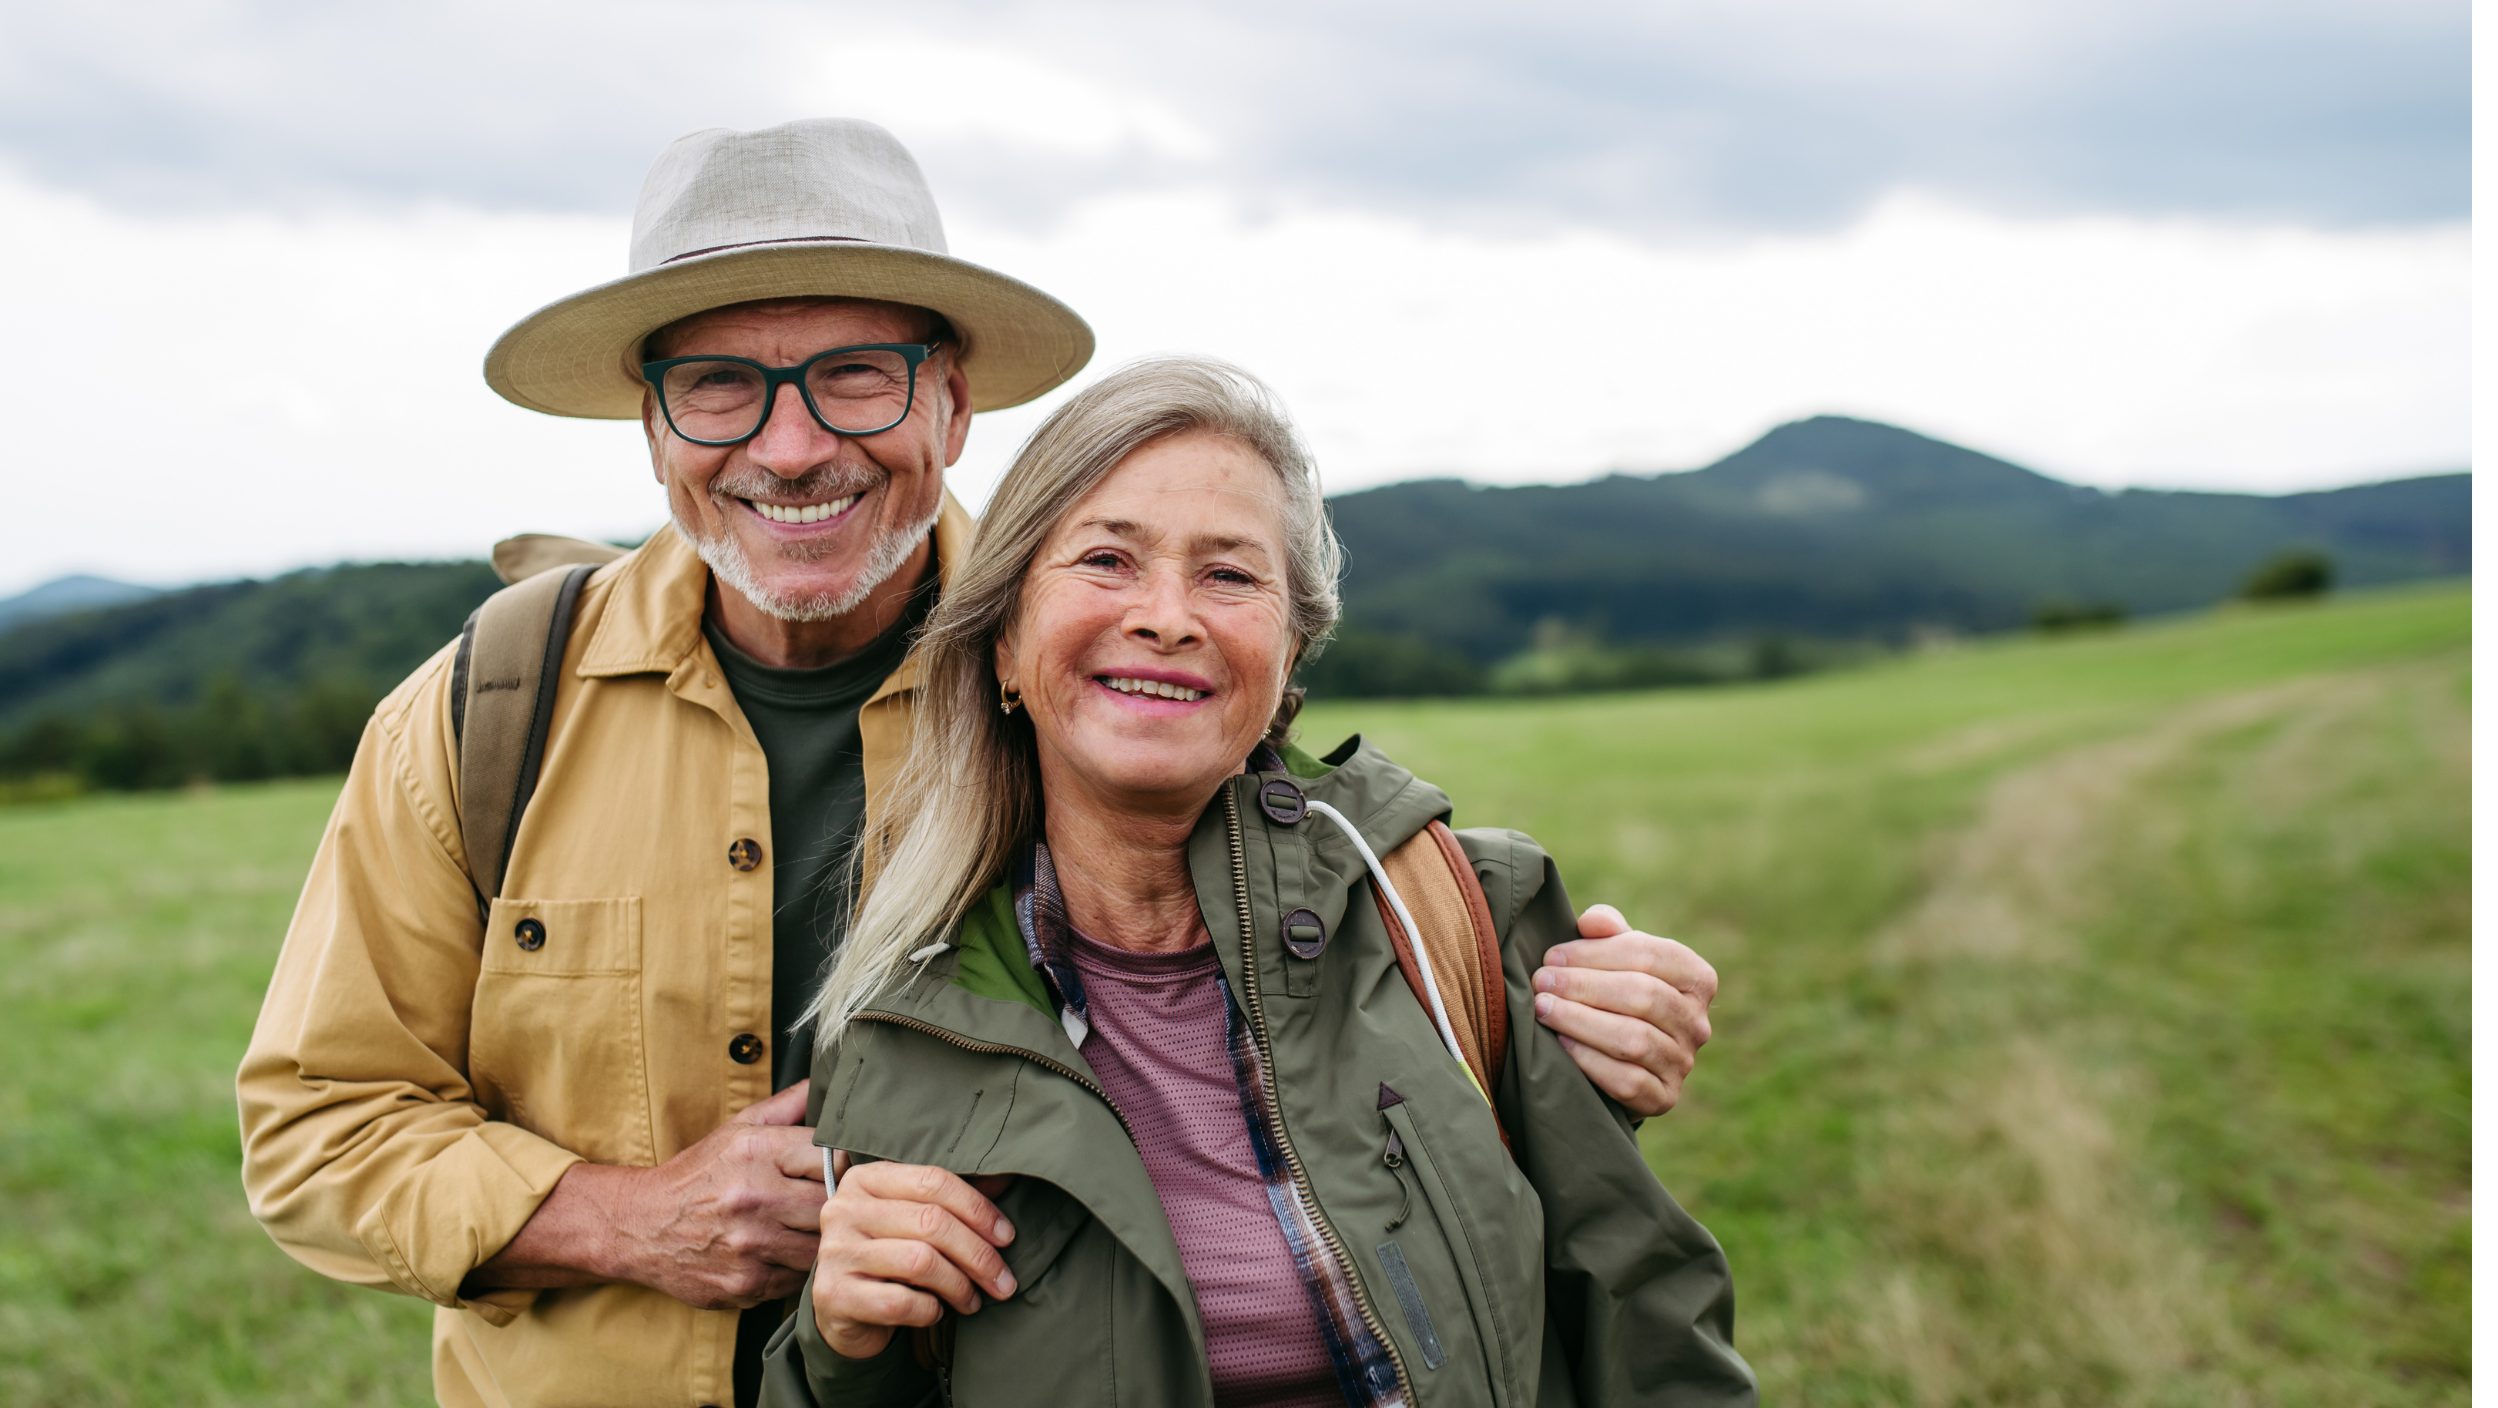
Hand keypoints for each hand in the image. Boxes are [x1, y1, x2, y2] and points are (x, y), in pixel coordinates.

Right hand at [608, 1079, 825, 1308]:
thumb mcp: (737, 1129)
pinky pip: (799, 1279)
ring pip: (821, 1246)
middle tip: (835, 1205)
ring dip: (823, 1240)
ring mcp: (750, 1245)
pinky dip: (800, 1269)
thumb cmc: (698, 1175)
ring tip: (813, 1231)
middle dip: (838, 1205)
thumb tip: (830, 1084)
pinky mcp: (747, 1284)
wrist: (639, 1226)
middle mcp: (754, 1197)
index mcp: (756, 1151)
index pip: (834, 1156)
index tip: (840, 1170)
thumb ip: (788, 1106)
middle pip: (832, 1204)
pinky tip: (788, 1254)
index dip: (844, 1164)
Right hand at [811, 1160, 1018, 1360]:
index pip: (932, 1181)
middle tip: (1003, 1280)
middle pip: (931, 1222)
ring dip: (959, 1285)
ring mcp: (834, 1252)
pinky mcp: (833, 1294)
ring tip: (973, 1300)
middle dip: (978, 1254)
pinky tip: (937, 1312)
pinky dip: (930, 1310)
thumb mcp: (914, 1220)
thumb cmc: (889, 1258)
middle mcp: (843, 1209)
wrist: (842, 1310)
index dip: (978, 1209)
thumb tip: (1005, 1181)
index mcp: (865, 1179)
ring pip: (920, 1262)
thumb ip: (951, 1201)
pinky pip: (900, 1302)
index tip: (1007, 1236)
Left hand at [1533, 904, 1717, 1116]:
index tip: (1552, 957)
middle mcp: (1698, 1022)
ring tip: (1543, 1009)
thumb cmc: (1615, 992)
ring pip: (1634, 1039)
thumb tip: (1592, 922)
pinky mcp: (1664, 1098)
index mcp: (1696, 977)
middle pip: (1642, 995)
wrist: (1619, 1057)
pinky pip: (1627, 1080)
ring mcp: (1683, 1063)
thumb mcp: (1616, 956)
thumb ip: (1607, 931)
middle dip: (1584, 986)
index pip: (1649, 955)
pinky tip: (1560, 1044)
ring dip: (1580, 1021)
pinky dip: (1590, 1060)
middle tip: (1540, 982)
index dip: (1596, 953)